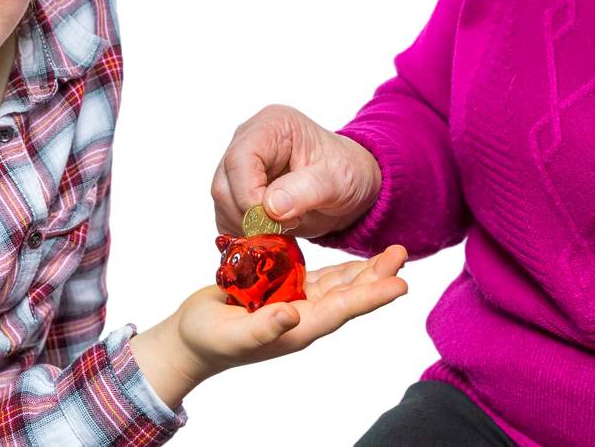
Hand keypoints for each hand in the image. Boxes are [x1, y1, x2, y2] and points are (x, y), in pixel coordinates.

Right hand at [130, 245, 409, 408]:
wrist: (191, 339)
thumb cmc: (209, 341)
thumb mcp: (233, 335)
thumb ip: (263, 327)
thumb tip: (293, 316)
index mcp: (298, 327)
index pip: (342, 309)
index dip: (372, 296)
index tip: (400, 283)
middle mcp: (304, 315)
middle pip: (349, 294)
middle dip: (377, 275)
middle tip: (402, 253)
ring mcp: (296, 302)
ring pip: (339, 284)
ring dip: (365, 270)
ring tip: (392, 253)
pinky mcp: (284, 291)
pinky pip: (320, 278)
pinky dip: (341, 268)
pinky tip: (355, 259)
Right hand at [211, 104, 381, 237]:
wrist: (352, 184)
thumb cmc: (348, 172)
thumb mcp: (337, 181)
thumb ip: (304, 191)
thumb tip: (270, 207)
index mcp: (271, 126)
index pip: (239, 161)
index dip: (249, 196)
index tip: (277, 221)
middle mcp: (248, 141)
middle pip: (224, 184)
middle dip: (249, 216)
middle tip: (283, 229)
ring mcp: (241, 166)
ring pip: (222, 203)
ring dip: (247, 226)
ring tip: (284, 229)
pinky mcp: (239, 190)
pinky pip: (227, 216)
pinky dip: (245, 232)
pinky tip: (273, 233)